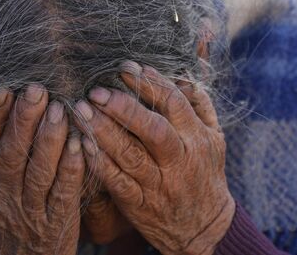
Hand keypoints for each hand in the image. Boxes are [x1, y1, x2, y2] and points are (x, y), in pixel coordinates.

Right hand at [0, 85, 84, 254]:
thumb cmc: (0, 224)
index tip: (5, 89)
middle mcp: (2, 194)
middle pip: (12, 152)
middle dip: (24, 119)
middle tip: (38, 90)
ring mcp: (28, 209)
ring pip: (39, 170)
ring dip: (50, 139)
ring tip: (61, 110)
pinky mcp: (55, 222)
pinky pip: (63, 192)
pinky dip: (71, 169)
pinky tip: (80, 145)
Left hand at [74, 62, 234, 254]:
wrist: (204, 228)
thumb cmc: (205, 174)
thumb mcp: (215, 139)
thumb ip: (201, 106)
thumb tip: (183, 75)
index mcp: (196, 138)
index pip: (173, 104)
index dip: (149, 83)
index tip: (125, 68)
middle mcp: (179, 160)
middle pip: (152, 129)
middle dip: (123, 107)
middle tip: (97, 91)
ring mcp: (159, 184)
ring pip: (130, 154)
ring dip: (103, 131)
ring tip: (81, 111)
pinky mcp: (139, 204)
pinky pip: (117, 182)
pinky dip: (99, 163)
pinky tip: (83, 145)